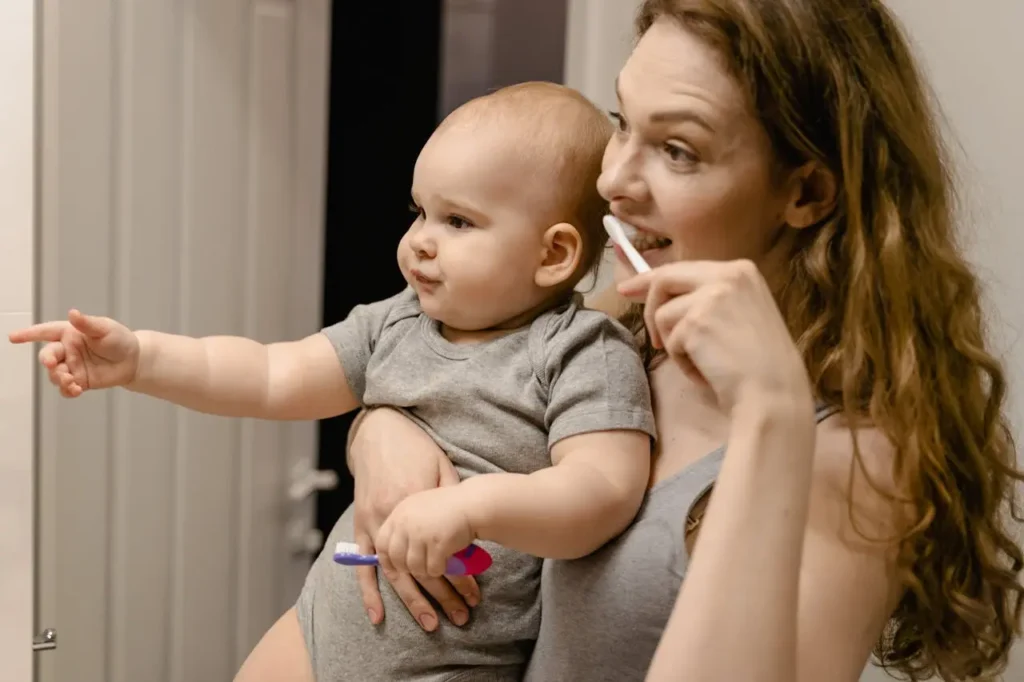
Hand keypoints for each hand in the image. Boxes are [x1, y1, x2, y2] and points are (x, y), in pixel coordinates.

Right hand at [8, 309, 139, 396]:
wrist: (134, 360)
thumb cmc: (119, 339)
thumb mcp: (105, 329)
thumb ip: (87, 324)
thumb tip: (73, 313)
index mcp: (70, 333)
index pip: (46, 332)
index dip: (29, 334)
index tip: (13, 337)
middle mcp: (67, 350)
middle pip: (48, 355)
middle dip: (46, 360)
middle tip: (51, 364)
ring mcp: (72, 366)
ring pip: (55, 374)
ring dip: (59, 378)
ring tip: (71, 380)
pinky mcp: (79, 381)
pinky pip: (66, 389)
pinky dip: (67, 391)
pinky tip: (76, 390)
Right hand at [348, 408, 479, 629]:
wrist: (379, 430)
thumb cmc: (415, 448)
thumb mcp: (441, 468)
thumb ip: (450, 499)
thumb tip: (468, 529)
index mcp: (415, 506)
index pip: (440, 552)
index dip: (460, 576)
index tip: (476, 594)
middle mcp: (393, 521)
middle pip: (419, 570)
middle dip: (441, 598)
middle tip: (461, 619)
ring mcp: (373, 525)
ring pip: (394, 574)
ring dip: (412, 601)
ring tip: (431, 624)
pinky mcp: (360, 524)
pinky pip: (363, 564)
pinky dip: (369, 591)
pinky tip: (377, 615)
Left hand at [376, 486, 475, 577]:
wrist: (473, 503)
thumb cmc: (450, 506)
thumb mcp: (419, 507)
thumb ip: (404, 524)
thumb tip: (391, 552)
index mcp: (400, 513)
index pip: (383, 543)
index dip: (388, 559)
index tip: (396, 568)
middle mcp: (406, 523)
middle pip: (397, 559)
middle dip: (408, 568)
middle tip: (422, 567)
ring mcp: (421, 534)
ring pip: (415, 567)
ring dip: (427, 570)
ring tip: (437, 562)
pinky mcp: (436, 544)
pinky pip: (433, 569)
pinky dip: (440, 569)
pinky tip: (448, 561)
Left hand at [617, 260, 812, 413]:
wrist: (774, 392)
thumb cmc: (761, 363)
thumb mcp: (742, 314)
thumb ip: (710, 298)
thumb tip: (666, 297)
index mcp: (741, 270)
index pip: (685, 268)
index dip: (654, 278)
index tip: (631, 287)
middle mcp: (727, 275)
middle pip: (666, 278)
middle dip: (646, 301)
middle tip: (634, 315)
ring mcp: (710, 297)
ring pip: (663, 314)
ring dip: (673, 343)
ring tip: (700, 361)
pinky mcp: (695, 323)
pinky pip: (670, 342)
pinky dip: (682, 362)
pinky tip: (705, 372)